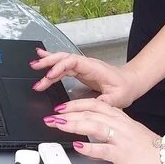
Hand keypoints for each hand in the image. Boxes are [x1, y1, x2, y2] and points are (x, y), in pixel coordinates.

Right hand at [30, 48, 145, 108]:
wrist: (130, 83)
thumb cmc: (124, 88)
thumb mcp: (117, 98)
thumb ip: (104, 102)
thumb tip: (92, 105)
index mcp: (94, 68)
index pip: (73, 62)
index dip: (59, 67)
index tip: (49, 76)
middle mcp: (86, 64)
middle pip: (64, 58)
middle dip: (49, 62)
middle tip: (35, 68)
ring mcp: (82, 66)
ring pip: (62, 60)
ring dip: (48, 62)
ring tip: (34, 65)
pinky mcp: (80, 71)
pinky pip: (64, 65)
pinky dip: (52, 62)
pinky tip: (42, 58)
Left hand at [42, 98, 164, 163]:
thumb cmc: (150, 148)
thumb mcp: (130, 131)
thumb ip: (113, 127)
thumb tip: (94, 126)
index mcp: (120, 118)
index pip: (95, 104)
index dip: (76, 103)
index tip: (61, 107)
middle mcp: (120, 125)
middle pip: (91, 113)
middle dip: (68, 113)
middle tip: (51, 116)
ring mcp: (121, 139)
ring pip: (94, 126)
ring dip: (73, 125)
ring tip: (58, 125)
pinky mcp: (123, 155)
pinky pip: (104, 150)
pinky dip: (90, 148)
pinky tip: (79, 147)